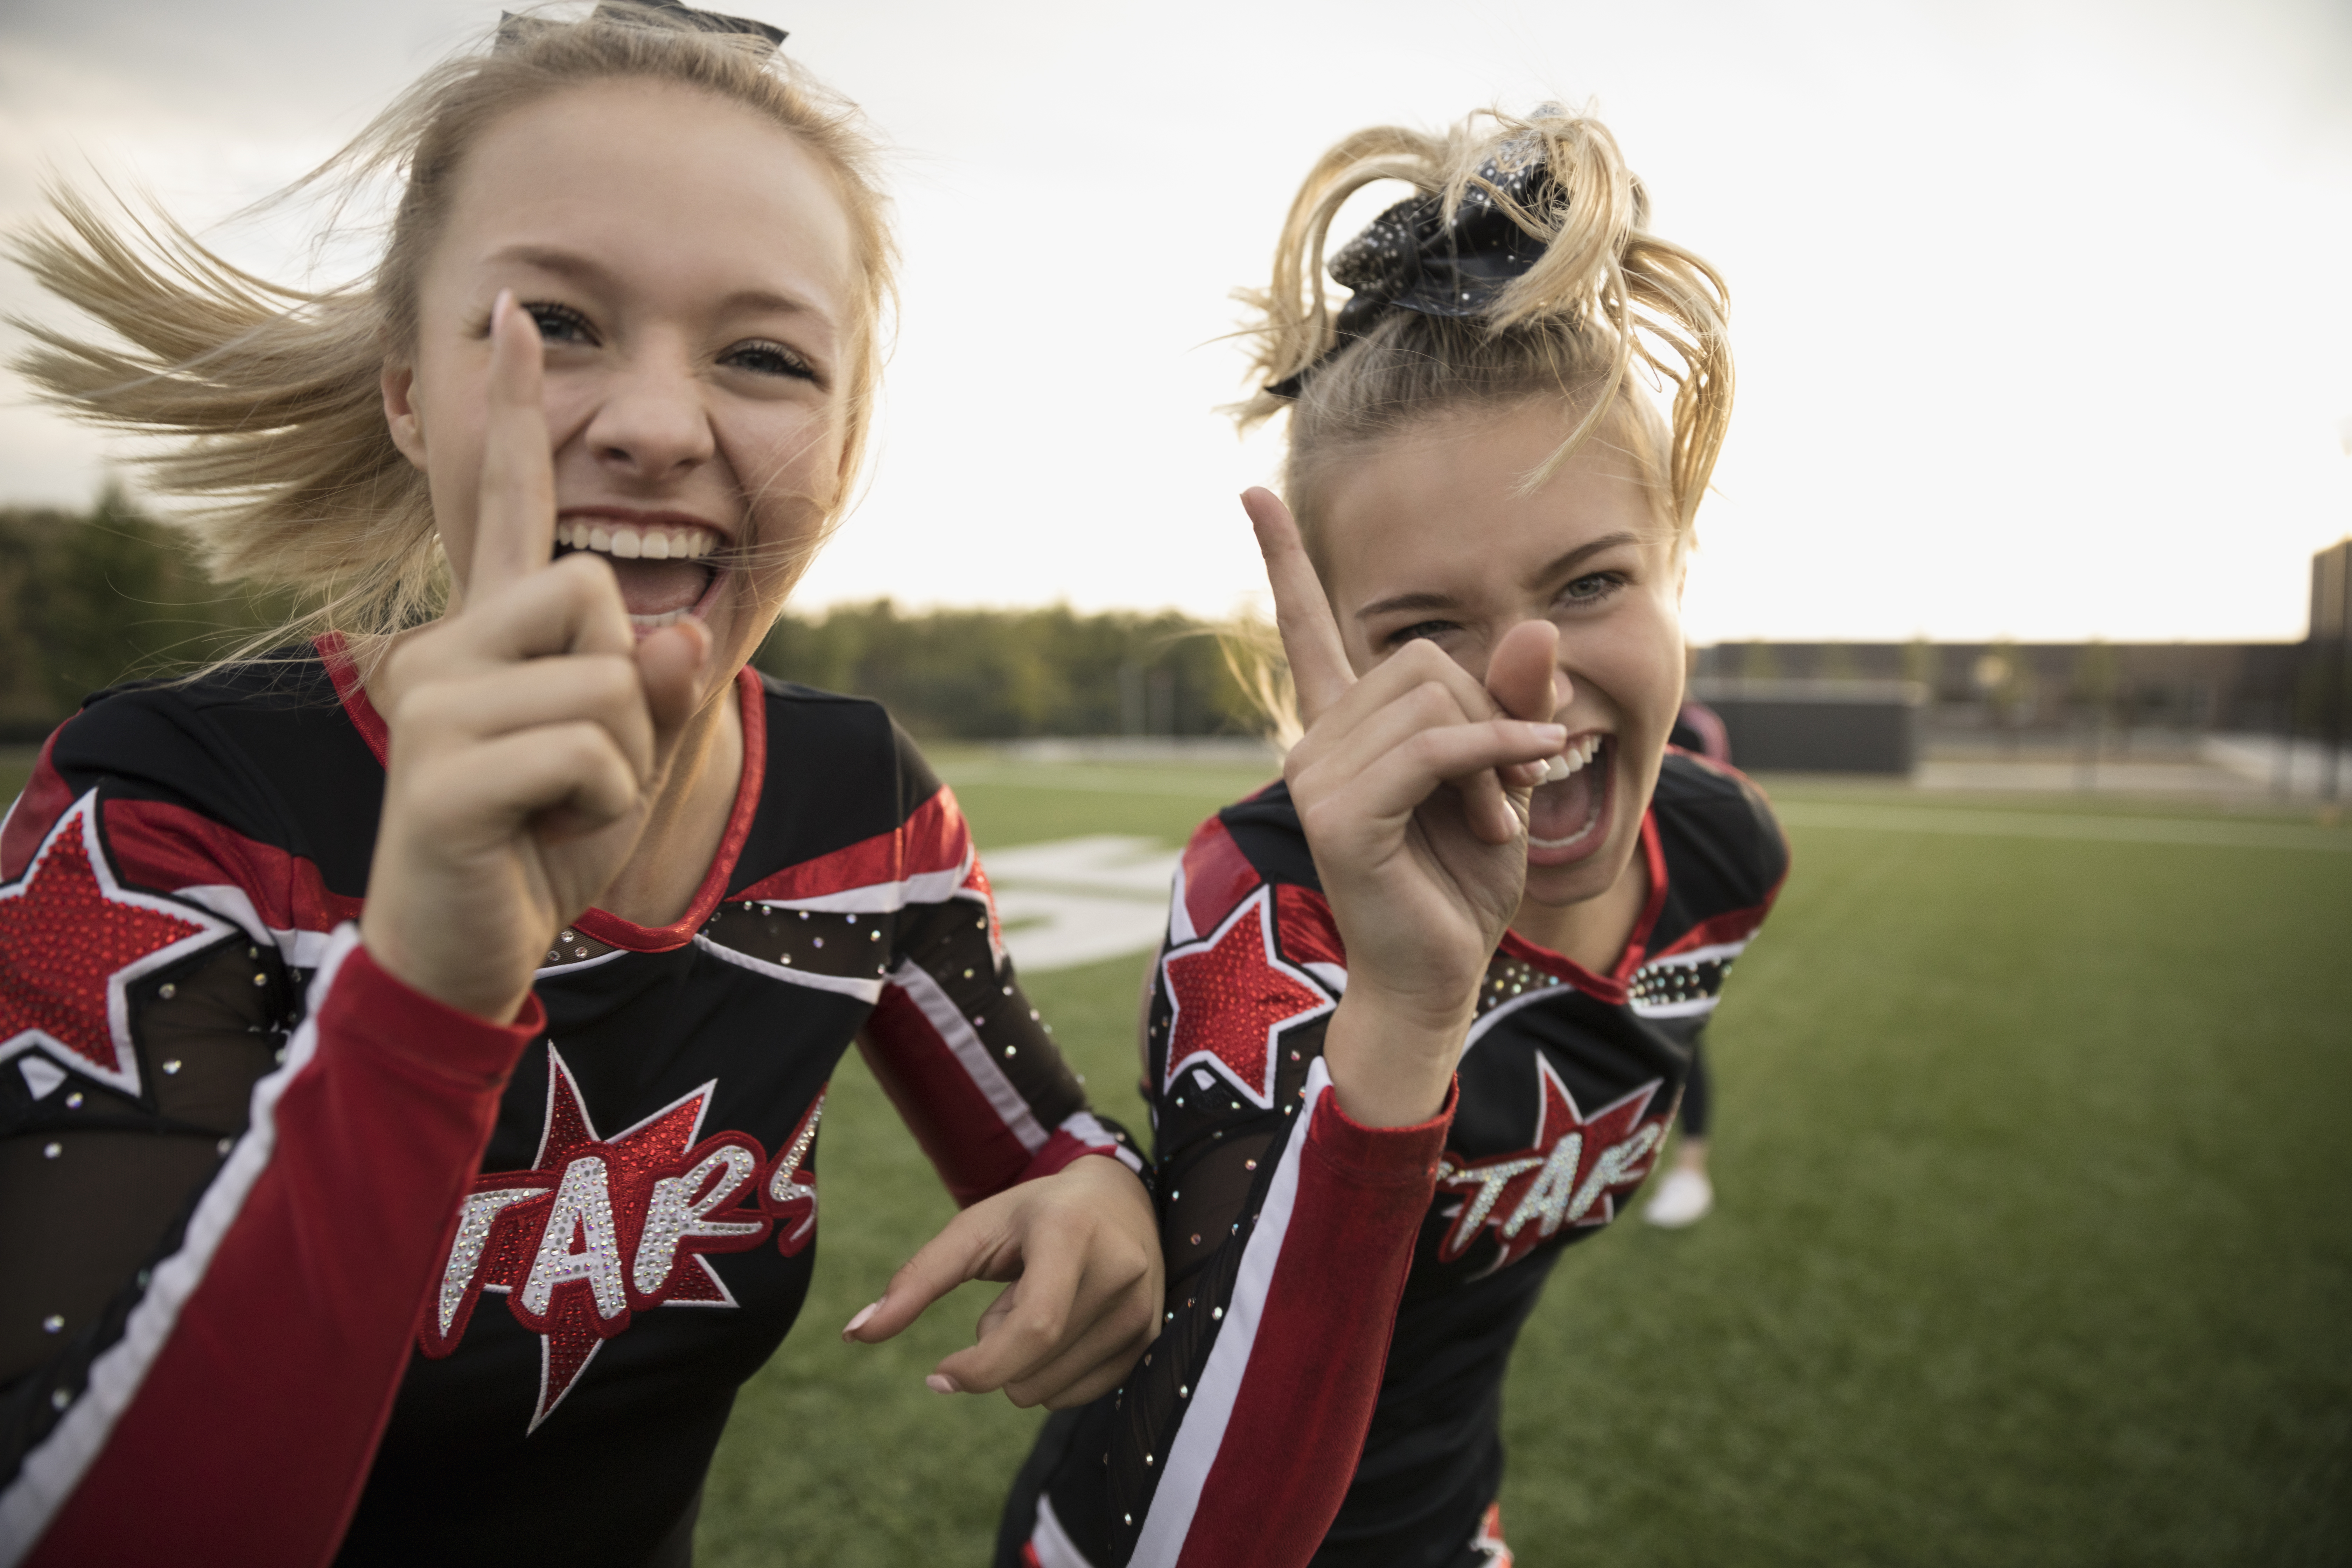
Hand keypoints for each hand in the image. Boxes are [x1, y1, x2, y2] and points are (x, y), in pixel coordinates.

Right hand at [360, 293, 711, 1021]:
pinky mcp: (440, 770)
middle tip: (574, 766)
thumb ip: (659, 689)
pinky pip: (588, 754)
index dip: (518, 404)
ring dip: (617, 758)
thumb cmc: (542, 840)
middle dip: (628, 691)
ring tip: (553, 802)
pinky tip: (538, 833)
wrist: (469, 945)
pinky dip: (596, 805)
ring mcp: (439, 701)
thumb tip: (675, 635)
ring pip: (609, 682)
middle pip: (599, 591)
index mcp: (493, 630)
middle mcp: (453, 644)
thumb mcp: (626, 759)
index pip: (507, 498)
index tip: (514, 310)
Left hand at [841, 1155, 1160, 1409]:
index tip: (938, 1374)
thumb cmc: (1031, 1216)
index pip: (1032, 1327)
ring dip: (1021, 1365)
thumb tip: (854, 1333)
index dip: (979, 1367)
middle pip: (1030, 1369)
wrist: (1118, 1200)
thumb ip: (915, 1281)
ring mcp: (1140, 1310)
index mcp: (1071, 1234)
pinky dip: (1048, 1376)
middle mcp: (1118, 1272)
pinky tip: (1062, 1327)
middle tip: (1007, 1301)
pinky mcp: (1147, 1340)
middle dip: (993, 1352)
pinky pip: (1075, 1397)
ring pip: (1048, 1392)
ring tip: (1041, 1306)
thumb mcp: (972, 1232)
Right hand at [1247, 487, 1563, 1125]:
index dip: (1281, 560)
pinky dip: (1486, 758)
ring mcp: (1319, 777)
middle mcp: (1318, 744)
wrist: (1437, 978)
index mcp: (1345, 732)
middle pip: (1422, 662)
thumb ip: (1512, 702)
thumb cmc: (1462, 883)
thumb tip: (1534, 624)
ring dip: (1491, 753)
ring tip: (1495, 818)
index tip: (1252, 491)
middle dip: (1487, 714)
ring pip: (1431, 701)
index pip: (1305, 627)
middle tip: (1505, 787)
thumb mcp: (1504, 776)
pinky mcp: (1341, 814)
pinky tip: (1509, 796)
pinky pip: (1430, 749)